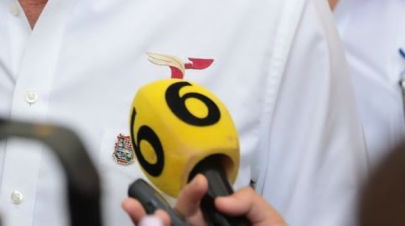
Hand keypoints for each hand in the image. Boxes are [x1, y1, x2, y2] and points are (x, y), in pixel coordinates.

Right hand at [122, 175, 286, 225]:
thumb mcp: (267, 219)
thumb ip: (248, 202)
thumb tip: (219, 202)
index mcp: (212, 223)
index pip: (192, 206)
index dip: (190, 193)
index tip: (200, 183)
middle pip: (170, 222)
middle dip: (151, 212)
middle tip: (137, 204)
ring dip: (146, 225)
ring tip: (141, 216)